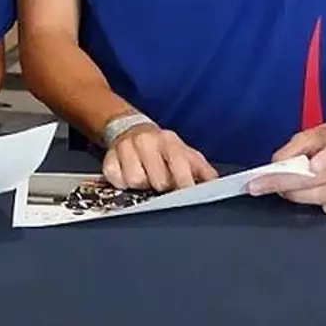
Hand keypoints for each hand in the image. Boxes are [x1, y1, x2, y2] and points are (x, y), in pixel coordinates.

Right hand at [102, 124, 217, 191]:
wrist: (132, 130)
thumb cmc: (163, 148)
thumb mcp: (186, 154)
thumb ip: (203, 170)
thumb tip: (216, 185)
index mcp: (169, 141)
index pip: (179, 164)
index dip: (184, 184)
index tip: (187, 195)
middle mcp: (146, 141)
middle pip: (157, 179)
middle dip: (162, 187)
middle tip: (162, 184)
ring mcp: (125, 148)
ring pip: (135, 181)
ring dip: (142, 186)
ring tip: (146, 178)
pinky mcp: (108, 158)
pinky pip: (116, 181)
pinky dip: (123, 184)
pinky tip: (129, 176)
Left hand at [247, 120, 325, 216]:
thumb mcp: (312, 134)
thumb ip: (293, 148)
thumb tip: (276, 165)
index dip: (322, 161)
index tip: (308, 167)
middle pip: (321, 181)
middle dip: (289, 185)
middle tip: (266, 186)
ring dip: (301, 197)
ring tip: (286, 192)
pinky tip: (316, 201)